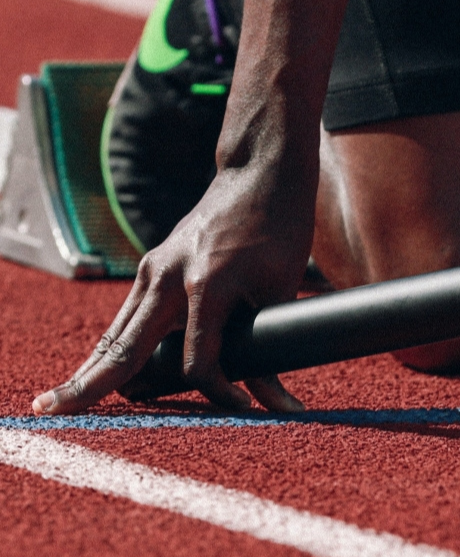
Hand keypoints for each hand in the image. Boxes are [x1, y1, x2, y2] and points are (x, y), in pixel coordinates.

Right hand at [32, 162, 314, 413]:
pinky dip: (113, 347)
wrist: (260, 173)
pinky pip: (127, 316)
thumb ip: (271, 344)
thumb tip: (275, 400)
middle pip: (124, 348)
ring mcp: (154, 269)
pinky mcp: (153, 267)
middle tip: (50, 413)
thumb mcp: (282, 288)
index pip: (197, 362)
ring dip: (92, 369)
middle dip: (89, 385)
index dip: (221, 393)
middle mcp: (168, 276)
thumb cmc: (279, 228)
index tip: (245, 410)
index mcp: (206, 283)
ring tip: (61, 403)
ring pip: (116, 333)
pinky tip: (96, 372)